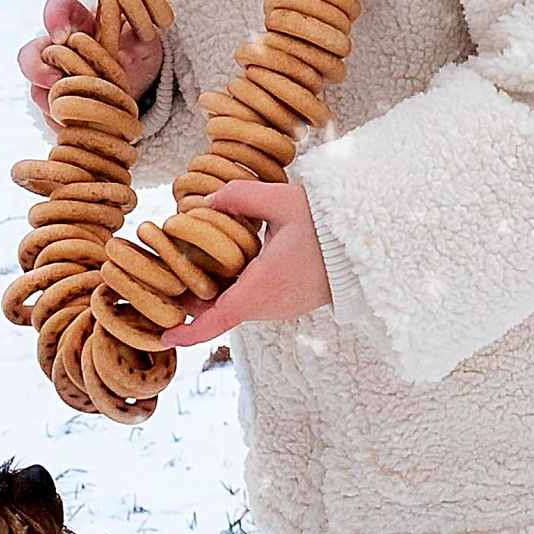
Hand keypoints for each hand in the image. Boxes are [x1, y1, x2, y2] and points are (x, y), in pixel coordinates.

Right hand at [21, 0, 163, 116]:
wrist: (143, 89)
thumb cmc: (139, 54)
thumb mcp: (145, 36)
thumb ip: (137, 21)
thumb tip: (125, 7)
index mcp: (79, 23)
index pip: (59, 9)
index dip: (55, 17)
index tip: (62, 35)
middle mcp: (58, 51)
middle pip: (30, 56)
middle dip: (38, 69)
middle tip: (56, 80)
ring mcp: (52, 82)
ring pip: (38, 91)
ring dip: (57, 100)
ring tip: (83, 106)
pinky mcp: (56, 110)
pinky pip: (51, 118)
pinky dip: (66, 121)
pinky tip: (86, 122)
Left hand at [169, 179, 330, 344]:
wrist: (369, 242)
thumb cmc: (327, 223)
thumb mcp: (282, 200)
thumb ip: (240, 197)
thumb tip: (205, 202)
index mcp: (264, 285)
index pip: (219, 318)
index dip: (189, 331)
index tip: (165, 336)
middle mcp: (271, 304)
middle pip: (221, 310)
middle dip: (194, 298)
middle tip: (171, 272)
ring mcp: (283, 307)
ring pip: (238, 305)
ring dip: (217, 289)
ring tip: (196, 260)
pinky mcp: (292, 303)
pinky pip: (255, 300)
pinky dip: (237, 287)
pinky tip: (231, 261)